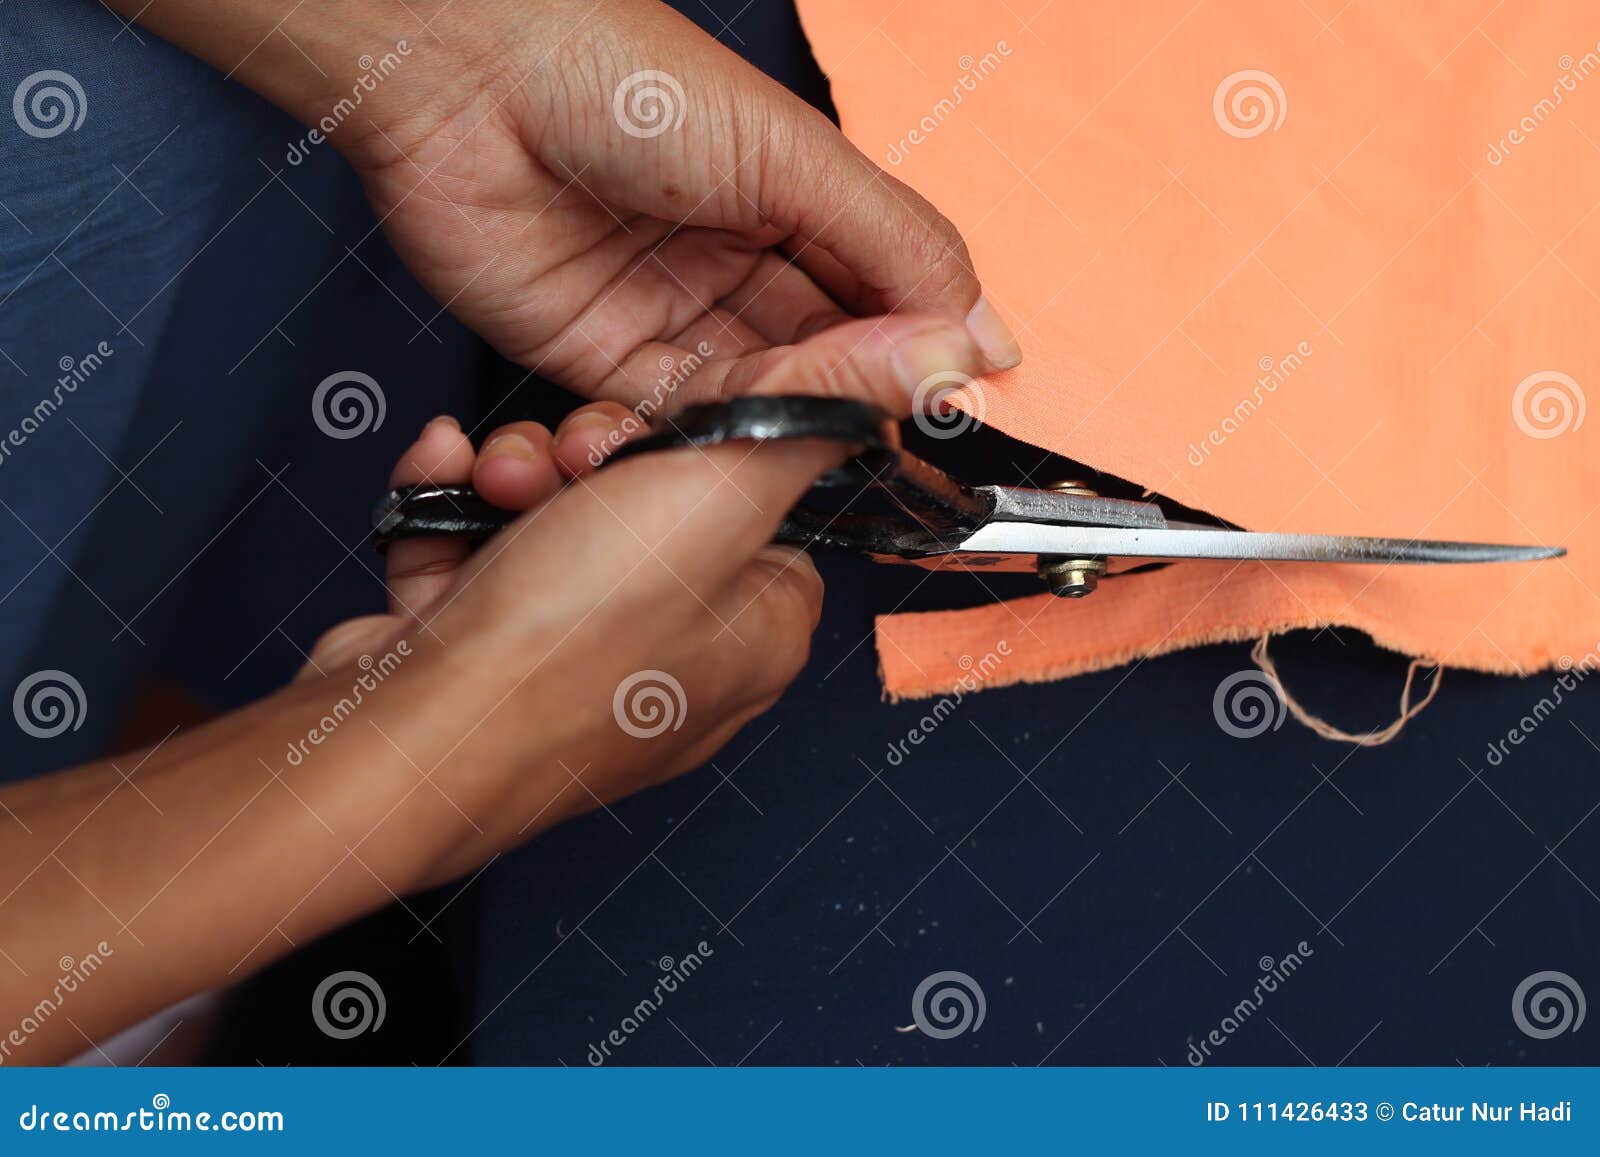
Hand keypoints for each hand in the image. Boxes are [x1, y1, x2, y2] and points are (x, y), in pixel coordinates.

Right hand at [301, 403, 838, 886]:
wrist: (414, 739)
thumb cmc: (571, 637)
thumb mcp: (717, 493)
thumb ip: (803, 426)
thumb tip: (883, 381)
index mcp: (760, 636)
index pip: (766, 512)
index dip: (709, 449)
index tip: (665, 422)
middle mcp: (680, 665)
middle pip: (654, 509)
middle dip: (591, 458)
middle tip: (570, 458)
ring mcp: (578, 675)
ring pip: (558, 525)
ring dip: (518, 476)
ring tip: (495, 482)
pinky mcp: (487, 667)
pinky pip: (481, 557)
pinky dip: (460, 510)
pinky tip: (446, 476)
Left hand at [343, 0, 1019, 418]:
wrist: (467, 82)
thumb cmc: (626, 79)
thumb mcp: (794, 159)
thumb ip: (897, 250)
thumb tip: (983, 339)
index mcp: (800, 203)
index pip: (885, 301)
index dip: (915, 355)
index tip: (947, 405)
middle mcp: (741, 263)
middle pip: (820, 361)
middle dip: (847, 399)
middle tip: (876, 428)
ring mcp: (672, 314)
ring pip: (750, 402)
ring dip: (772, 427)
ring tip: (793, 435)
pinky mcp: (601, 359)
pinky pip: (664, 425)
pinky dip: (689, 443)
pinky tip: (713, 446)